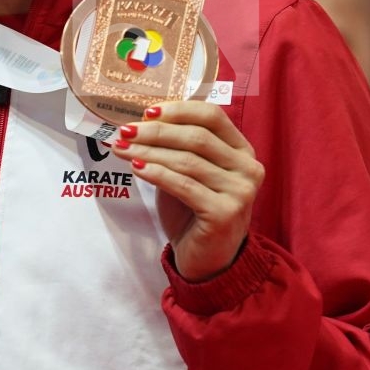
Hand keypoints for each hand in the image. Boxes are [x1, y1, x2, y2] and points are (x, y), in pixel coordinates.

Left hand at [107, 100, 261, 281]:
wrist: (206, 259)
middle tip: (124, 131)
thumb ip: (176, 147)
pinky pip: (183, 186)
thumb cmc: (193, 211)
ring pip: (187, 161)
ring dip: (148, 151)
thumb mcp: (188, 172)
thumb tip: (141, 122)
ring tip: (121, 149)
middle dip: (155, 132)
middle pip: (197, 137)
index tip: (147, 112)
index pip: (212, 116)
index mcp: (242, 150)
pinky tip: (136, 167)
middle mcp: (248, 168)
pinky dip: (156, 174)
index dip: (178, 110)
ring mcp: (240, 191)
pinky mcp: (225, 213)